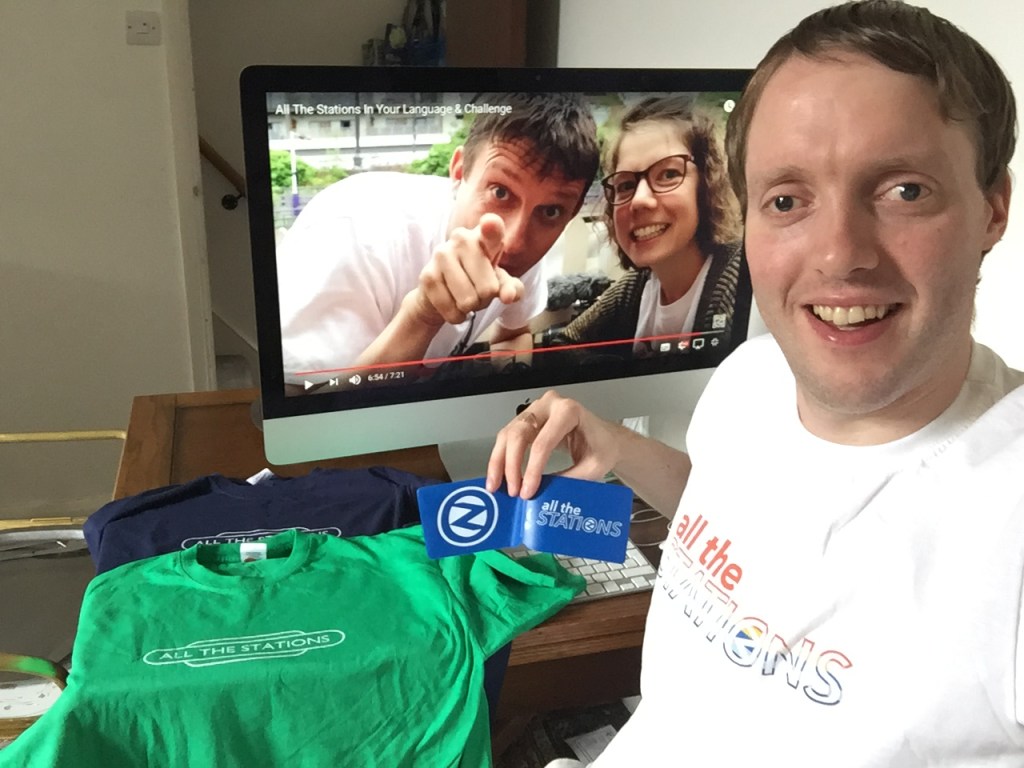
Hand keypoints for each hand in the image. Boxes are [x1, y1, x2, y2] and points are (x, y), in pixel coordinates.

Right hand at [409, 213, 523, 326]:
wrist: (441, 294)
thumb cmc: (477, 281)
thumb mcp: (500, 284)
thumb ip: (512, 289)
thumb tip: (508, 296)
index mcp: (484, 236)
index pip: (492, 228)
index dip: (491, 226)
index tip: (489, 223)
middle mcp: (462, 238)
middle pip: (488, 288)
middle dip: (484, 299)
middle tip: (476, 290)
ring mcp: (442, 254)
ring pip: (468, 300)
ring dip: (469, 308)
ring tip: (463, 295)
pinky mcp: (427, 275)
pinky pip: (451, 309)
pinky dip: (455, 315)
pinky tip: (451, 304)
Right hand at [486, 390, 623, 498]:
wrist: (605, 438)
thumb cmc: (602, 447)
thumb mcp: (592, 467)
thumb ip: (567, 479)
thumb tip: (541, 493)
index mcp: (569, 411)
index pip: (543, 443)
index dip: (532, 470)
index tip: (528, 490)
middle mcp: (549, 405)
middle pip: (519, 434)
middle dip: (511, 465)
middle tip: (512, 490)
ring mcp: (536, 410)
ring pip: (507, 434)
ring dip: (499, 462)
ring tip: (496, 485)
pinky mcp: (528, 420)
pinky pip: (508, 437)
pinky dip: (501, 458)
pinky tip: (499, 475)